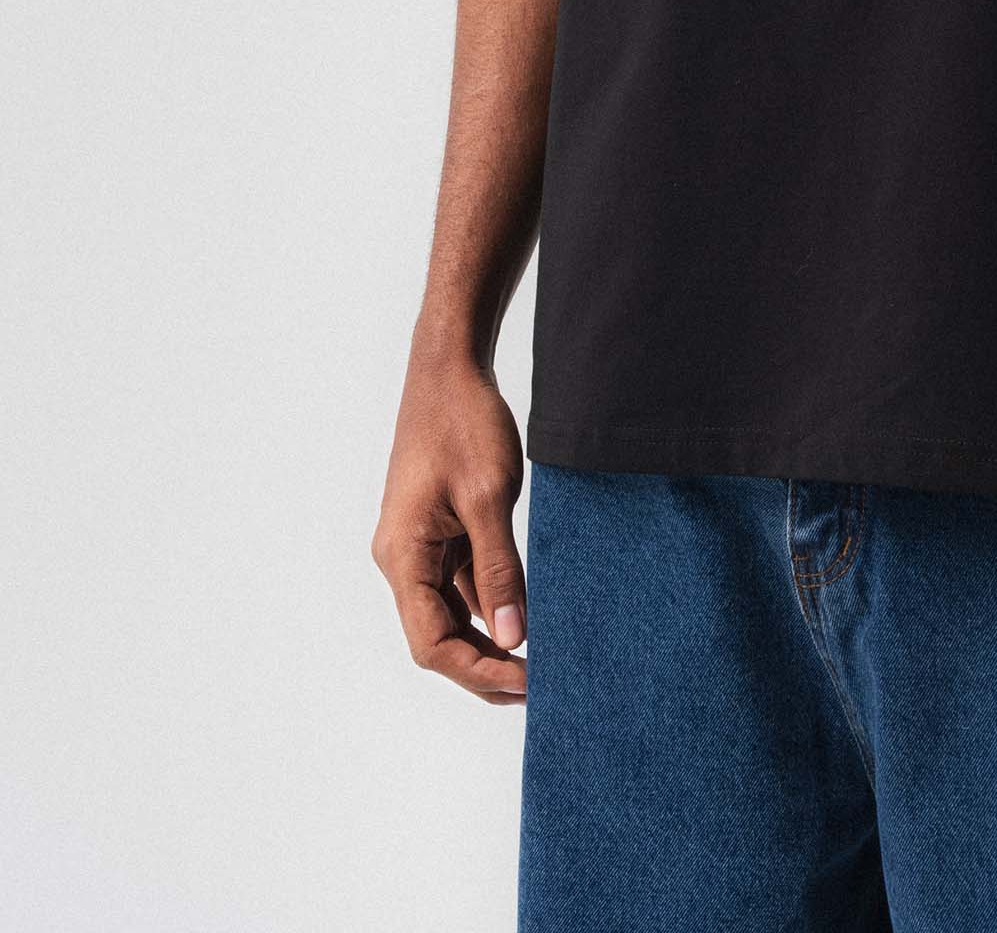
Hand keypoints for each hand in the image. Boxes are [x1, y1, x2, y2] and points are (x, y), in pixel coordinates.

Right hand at [372, 341, 529, 703]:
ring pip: (449, 615)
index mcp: (402, 557)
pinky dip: (489, 605)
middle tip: (538, 686)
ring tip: (536, 663)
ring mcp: (418, 547)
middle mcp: (401, 559)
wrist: (448, 367)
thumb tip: (514, 635)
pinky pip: (459, 585)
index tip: (527, 685)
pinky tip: (524, 617)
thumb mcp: (489, 497)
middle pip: (437, 638)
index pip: (432, 644)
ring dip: (488, 640)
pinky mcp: (437, 532)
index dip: (478, 671)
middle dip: (484, 666)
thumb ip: (500, 569)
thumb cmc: (464, 423)